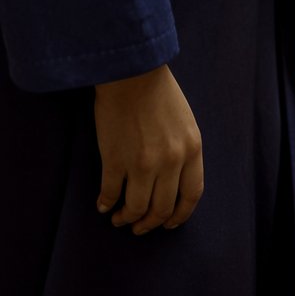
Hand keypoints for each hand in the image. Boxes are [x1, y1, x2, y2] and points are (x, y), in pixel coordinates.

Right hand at [93, 64, 203, 234]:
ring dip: (127, 218)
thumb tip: (174, 180)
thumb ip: (183, 150)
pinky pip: (110, 193)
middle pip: (163, 208)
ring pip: (137, 208)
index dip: (180, 215)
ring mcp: (142, 164)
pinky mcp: (115, 160)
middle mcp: (170, 162)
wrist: (129, 69)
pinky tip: (103, 204)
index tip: (169, 223)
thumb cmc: (156, 88)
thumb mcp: (184, 119)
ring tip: (119, 218)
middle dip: (150, 223)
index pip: (191, 196)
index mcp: (191, 149)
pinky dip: (106, 203)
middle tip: (140, 227)